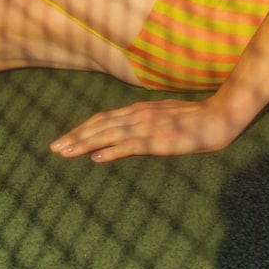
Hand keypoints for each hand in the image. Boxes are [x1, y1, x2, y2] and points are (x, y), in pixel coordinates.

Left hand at [50, 98, 241, 161]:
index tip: (66, 137)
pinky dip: (110, 151)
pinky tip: (96, 158)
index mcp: (137, 110)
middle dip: (75, 136)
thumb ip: (144, 120)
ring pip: (106, 135)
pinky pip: (128, 146)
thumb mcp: (162, 115)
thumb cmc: (191, 119)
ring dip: (84, 144)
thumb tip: (127, 130)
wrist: (215, 119)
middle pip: (98, 125)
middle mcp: (136, 116)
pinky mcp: (155, 141)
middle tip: (54, 147)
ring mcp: (144, 128)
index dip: (83, 128)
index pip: (103, 118)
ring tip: (65, 152)